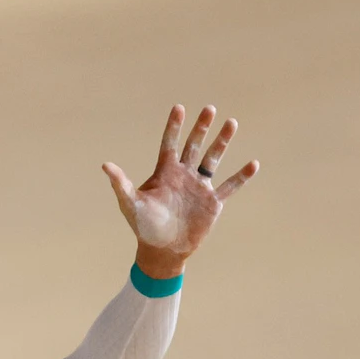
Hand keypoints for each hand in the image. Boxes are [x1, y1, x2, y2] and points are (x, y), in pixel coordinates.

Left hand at [103, 104, 258, 278]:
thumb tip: (105, 165)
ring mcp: (199, 187)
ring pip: (213, 159)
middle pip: (193, 145)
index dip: (174, 127)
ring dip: (222, 142)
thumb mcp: (130, 204)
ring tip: (231, 122)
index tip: (179, 108)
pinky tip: (253, 164)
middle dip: (201, 128)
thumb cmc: (143, 227)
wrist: (162, 250)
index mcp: (164, 172)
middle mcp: (183, 175)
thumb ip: (121, 184)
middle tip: (209, 109)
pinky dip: (241, 176)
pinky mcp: (213, 202)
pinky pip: (229, 186)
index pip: (169, 144)